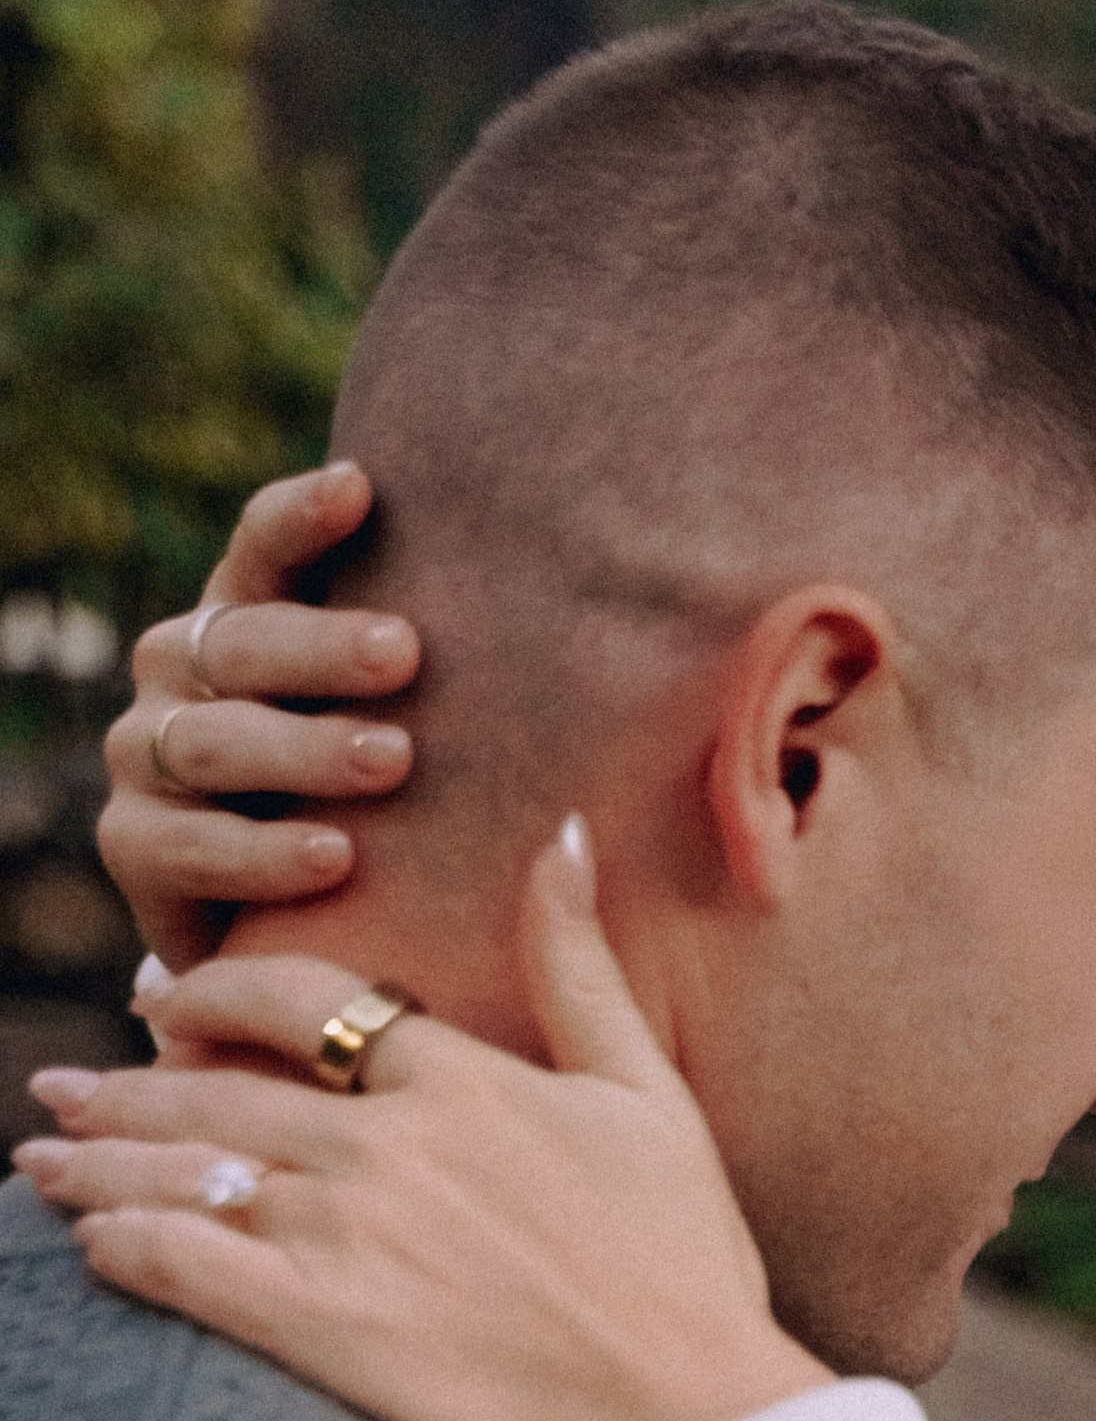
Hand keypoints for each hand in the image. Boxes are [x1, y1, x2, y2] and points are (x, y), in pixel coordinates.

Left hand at [16, 821, 825, 1420]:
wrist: (684, 1413)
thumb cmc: (687, 1271)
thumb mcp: (652, 1101)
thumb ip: (583, 972)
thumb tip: (566, 833)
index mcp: (460, 1082)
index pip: (306, 999)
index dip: (223, 992)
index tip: (173, 1002)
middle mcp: (383, 1143)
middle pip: (219, 1084)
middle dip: (132, 1081)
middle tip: (71, 1083)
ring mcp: (342, 1232)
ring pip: (183, 1166)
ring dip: (98, 1158)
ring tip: (43, 1155)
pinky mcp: (315, 1325)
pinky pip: (180, 1265)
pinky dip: (121, 1244)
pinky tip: (88, 1241)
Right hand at [98, 464, 419, 973]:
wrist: (298, 933)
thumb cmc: (385, 812)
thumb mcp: (419, 732)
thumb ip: (465, 677)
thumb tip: (637, 620)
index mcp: (246, 622)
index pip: (263, 551)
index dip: (301, 517)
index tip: (362, 487)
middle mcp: (181, 675)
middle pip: (239, 643)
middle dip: (322, 647)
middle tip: (406, 653)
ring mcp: (145, 758)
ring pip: (213, 742)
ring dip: (304, 750)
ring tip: (392, 761)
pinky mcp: (134, 848)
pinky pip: (190, 846)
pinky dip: (264, 853)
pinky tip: (337, 858)